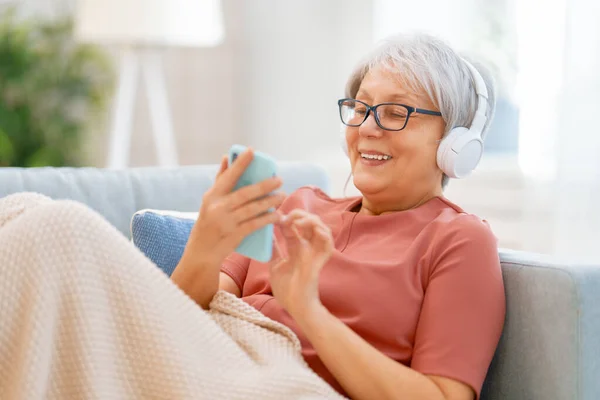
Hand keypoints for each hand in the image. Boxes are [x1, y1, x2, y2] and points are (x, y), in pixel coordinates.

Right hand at [181, 148, 285, 269]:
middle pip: (245, 193)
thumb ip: (220, 180)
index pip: (228, 176)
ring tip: (282, 195)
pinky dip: (267, 219)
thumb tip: (227, 157)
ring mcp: (226, 222)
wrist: (202, 252)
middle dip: (264, 185)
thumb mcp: (209, 201)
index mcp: (212, 196)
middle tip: (279, 180)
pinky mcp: (235, 235)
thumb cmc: (208, 222)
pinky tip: (277, 214)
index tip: (252, 151)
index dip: (240, 163)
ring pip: (252, 209)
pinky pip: (255, 224)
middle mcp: (218, 207)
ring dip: (270, 202)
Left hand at [269, 209, 333, 318]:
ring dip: (310, 220)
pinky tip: (311, 230)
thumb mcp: (275, 265)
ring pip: (321, 227)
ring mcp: (315, 253)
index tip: (275, 215)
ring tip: (297, 222)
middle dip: (298, 214)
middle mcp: (307, 248)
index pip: (293, 227)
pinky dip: (323, 233)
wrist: (295, 306)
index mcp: (296, 249)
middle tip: (286, 217)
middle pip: (309, 222)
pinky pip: (328, 243)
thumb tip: (266, 235)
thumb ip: (273, 250)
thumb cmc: (286, 290)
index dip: (286, 218)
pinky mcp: (320, 260)